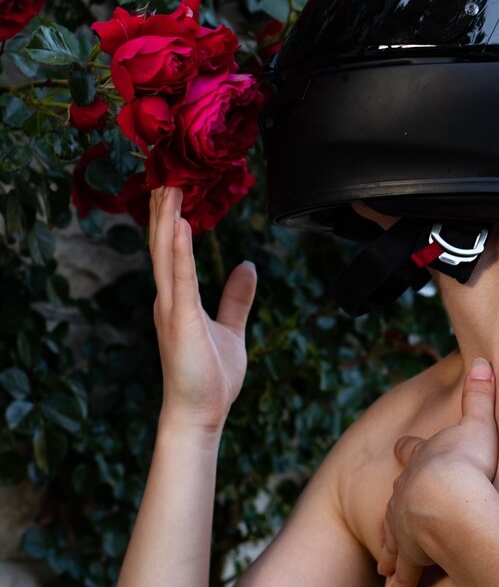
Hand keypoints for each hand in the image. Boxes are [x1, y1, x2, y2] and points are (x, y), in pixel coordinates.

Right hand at [148, 184, 256, 432]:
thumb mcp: (230, 329)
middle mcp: (167, 298)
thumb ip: (236, 298)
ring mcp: (170, 308)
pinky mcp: (181, 319)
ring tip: (167, 185)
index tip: (171, 186)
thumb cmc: (210, 378)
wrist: (199, 414)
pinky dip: (180, 251)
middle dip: (162, 208)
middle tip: (163, 171)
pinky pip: (180, 279)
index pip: (172, 249)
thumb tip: (248, 266)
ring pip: (166, 254)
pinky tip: (180, 226)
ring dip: (166, 218)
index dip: (170, 217)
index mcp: (177, 299)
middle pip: (162, 244)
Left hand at [379, 357, 497, 586]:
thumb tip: (485, 359)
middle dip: (398, 503)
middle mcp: (404, 491)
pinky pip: (402, 575)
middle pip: (396, 496)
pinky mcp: (409, 556)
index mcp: (419, 459)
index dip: (408, 451)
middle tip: (395, 512)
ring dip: (391, 548)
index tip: (402, 449)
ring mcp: (402, 524)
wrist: (448, 502)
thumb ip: (479, 394)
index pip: (409, 451)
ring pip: (393, 536)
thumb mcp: (477, 423)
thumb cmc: (466, 463)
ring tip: (384, 564)